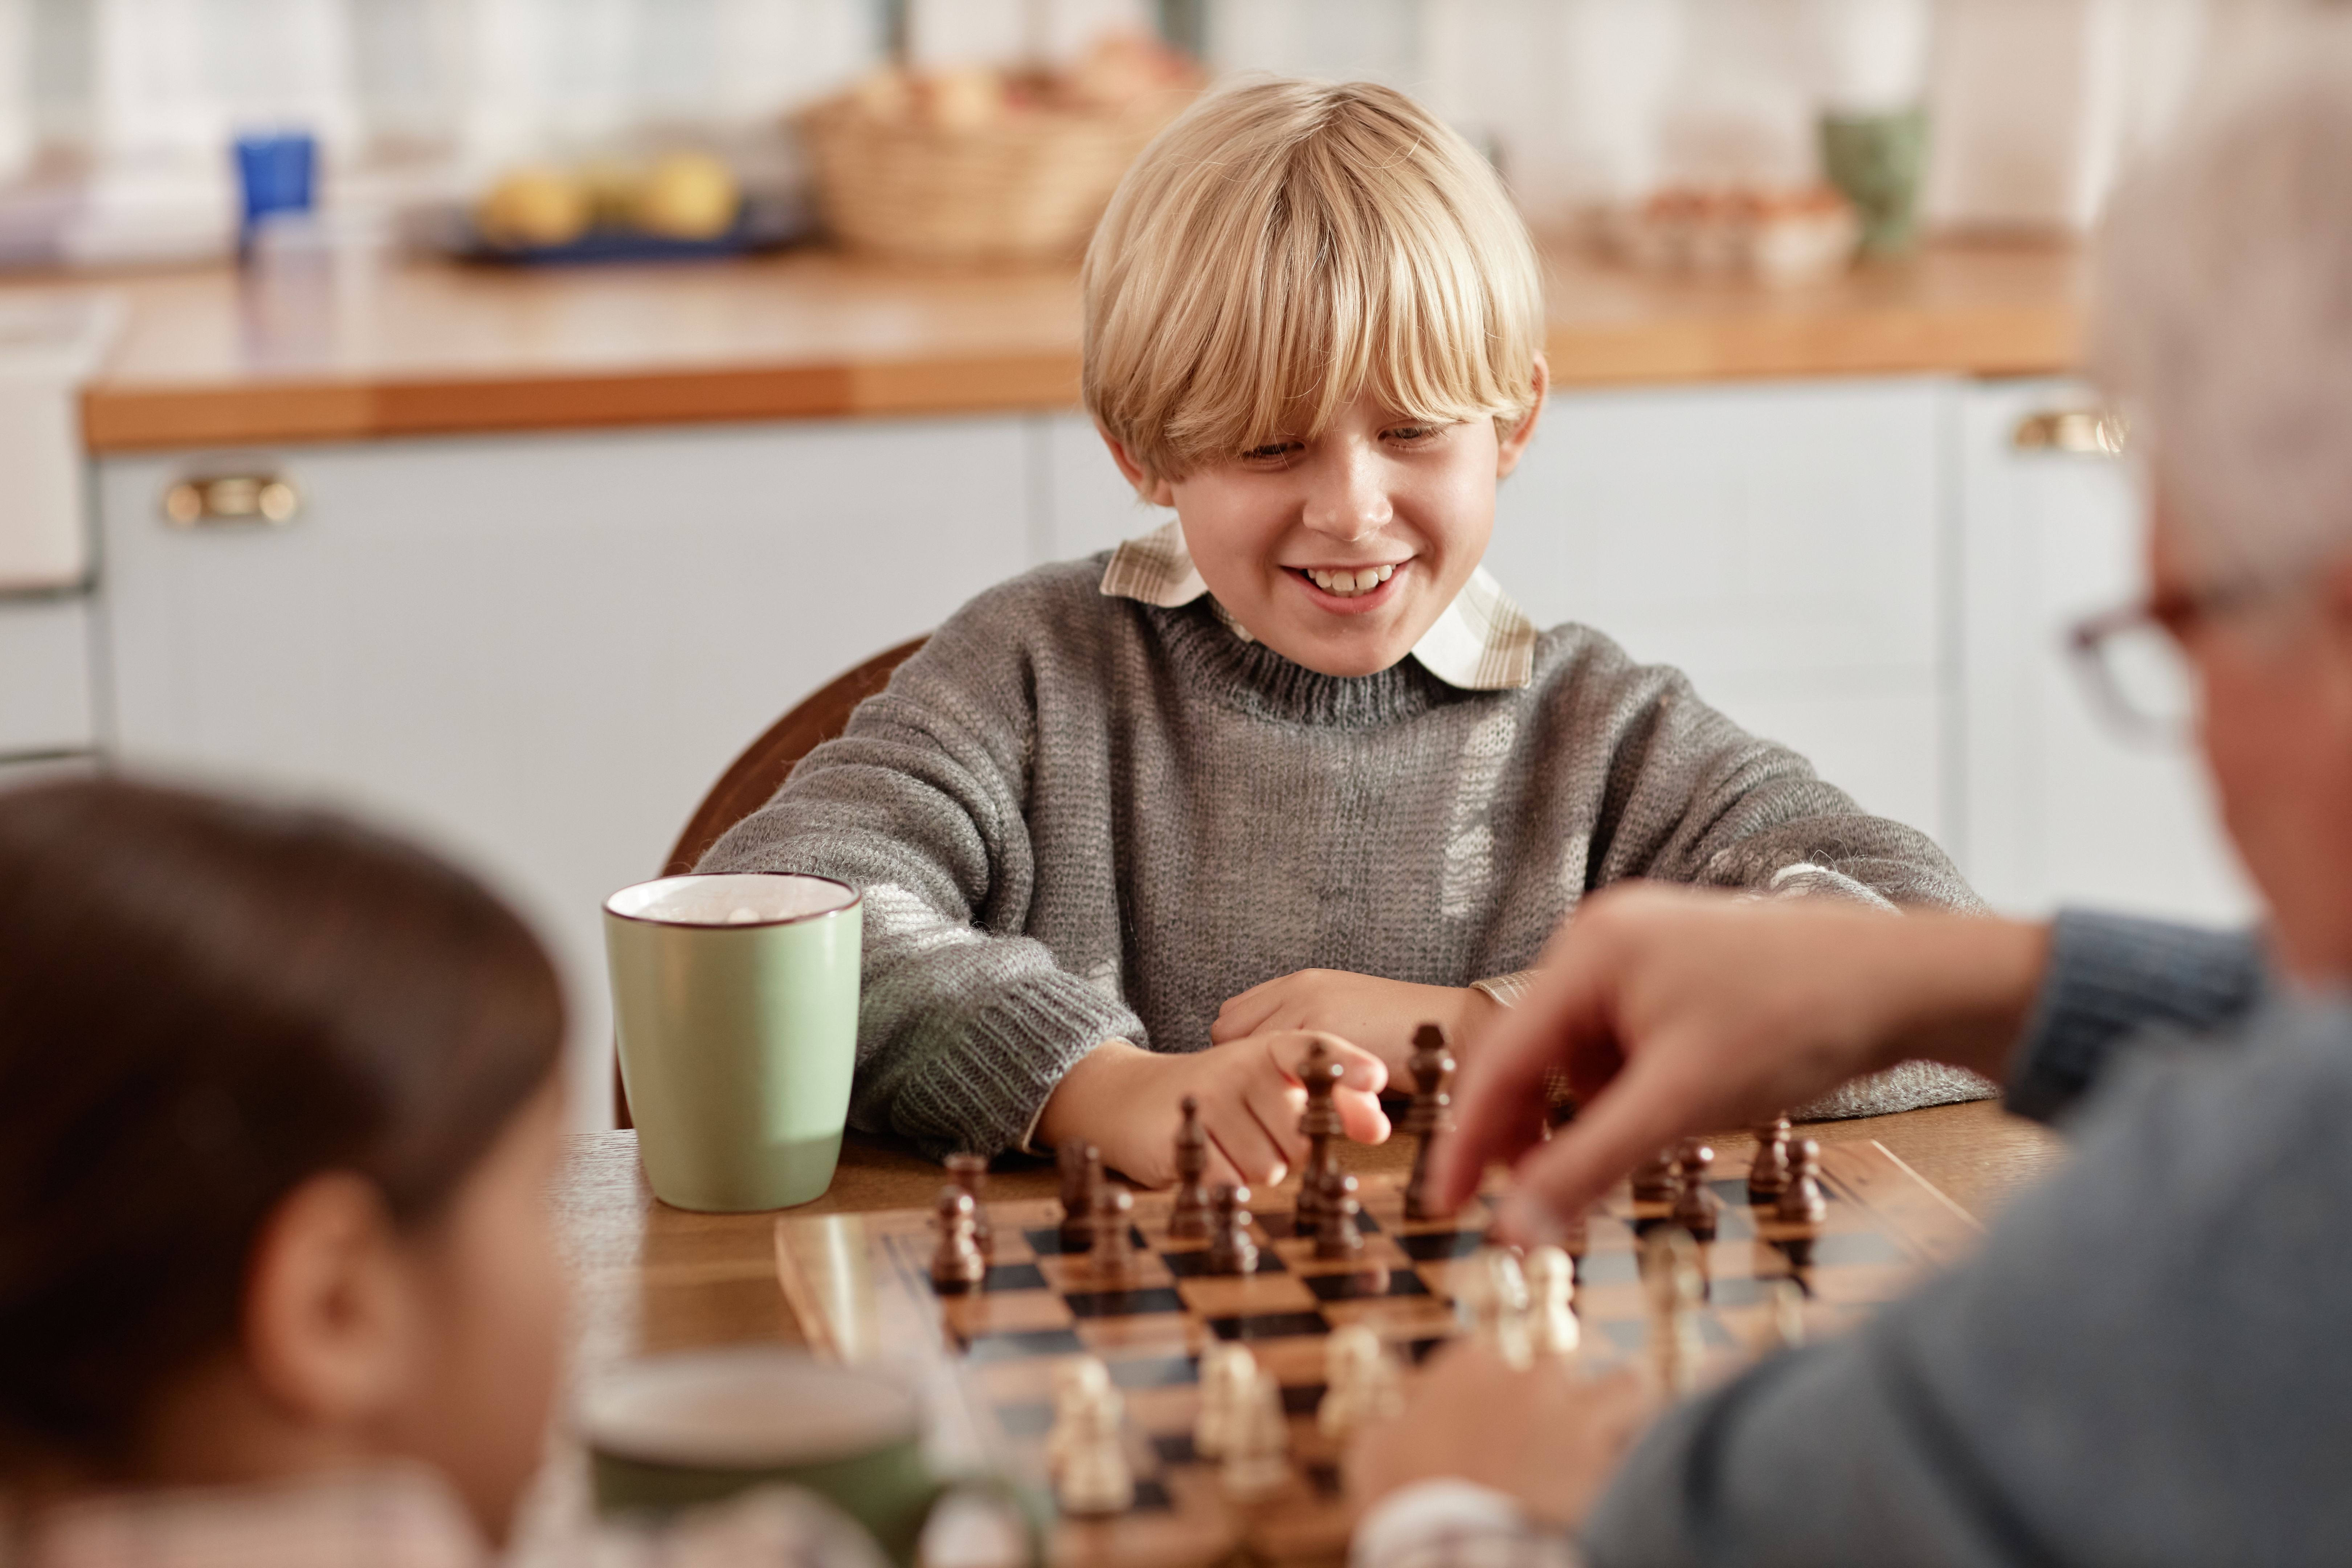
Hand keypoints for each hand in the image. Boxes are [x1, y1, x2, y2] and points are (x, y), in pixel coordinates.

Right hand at [1036, 1031, 1389, 1189]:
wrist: (1129, 1098)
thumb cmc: (1220, 1098)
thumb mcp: (1271, 1088)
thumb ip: (1329, 1105)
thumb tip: (1380, 1127)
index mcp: (1267, 1049)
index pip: (1313, 1050)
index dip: (1347, 1066)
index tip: (1376, 1078)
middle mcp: (1239, 1067)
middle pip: (1301, 1139)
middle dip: (1287, 1152)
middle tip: (1254, 1131)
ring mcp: (1208, 1100)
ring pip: (1269, 1168)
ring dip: (1255, 1171)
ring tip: (1227, 1143)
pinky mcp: (1183, 1137)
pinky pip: (1234, 1184)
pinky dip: (1226, 1184)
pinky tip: (1208, 1160)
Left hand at [1212, 971, 1496, 1081]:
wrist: (1452, 1029)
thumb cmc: (1402, 1036)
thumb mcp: (1344, 1021)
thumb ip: (1306, 1030)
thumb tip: (1268, 1066)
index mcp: (1301, 983)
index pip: (1232, 1016)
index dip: (1238, 1050)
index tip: (1258, 1076)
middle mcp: (1298, 987)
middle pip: (1227, 1033)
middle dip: (1239, 1065)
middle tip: (1267, 1092)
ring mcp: (1309, 1005)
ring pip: (1245, 1051)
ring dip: (1258, 1079)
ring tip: (1288, 1100)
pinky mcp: (1325, 1030)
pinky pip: (1278, 1067)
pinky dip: (1283, 1091)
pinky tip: (1307, 1104)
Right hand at [1346, 1342, 1654, 1528]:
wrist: (1452, 1548)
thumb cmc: (1407, 1498)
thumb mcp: (1374, 1454)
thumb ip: (1389, 1424)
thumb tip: (1391, 1425)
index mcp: (1469, 1367)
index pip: (1489, 1358)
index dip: (1490, 1393)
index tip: (1488, 1423)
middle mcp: (1529, 1379)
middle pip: (1561, 1366)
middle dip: (1560, 1397)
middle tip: (1553, 1434)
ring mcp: (1574, 1417)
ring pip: (1627, 1388)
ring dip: (1625, 1408)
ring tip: (1623, 1432)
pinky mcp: (1609, 1461)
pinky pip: (1648, 1448)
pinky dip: (1646, 1459)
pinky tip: (1642, 1474)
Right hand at [1429, 883, 2047, 1241]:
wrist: (1905, 980)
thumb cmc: (1798, 1020)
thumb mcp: (1680, 1105)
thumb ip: (1587, 1166)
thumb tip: (1513, 1230)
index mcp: (1588, 954)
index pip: (1499, 1060)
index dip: (1467, 1142)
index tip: (1442, 1207)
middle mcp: (1603, 939)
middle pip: (1533, 1053)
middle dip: (1529, 1133)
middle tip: (1531, 1207)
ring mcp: (1642, 948)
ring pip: (1579, 1053)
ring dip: (1582, 1116)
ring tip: (1610, 1168)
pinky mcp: (1677, 968)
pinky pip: (1621, 1040)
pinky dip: (1622, 1091)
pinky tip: (1653, 1125)